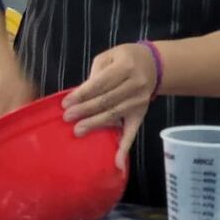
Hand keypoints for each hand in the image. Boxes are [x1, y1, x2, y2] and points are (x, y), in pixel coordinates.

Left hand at [62, 43, 156, 170]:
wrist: (153, 64)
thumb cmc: (125, 58)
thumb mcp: (109, 56)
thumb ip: (96, 73)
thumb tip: (81, 94)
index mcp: (125, 67)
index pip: (100, 84)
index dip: (82, 94)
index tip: (66, 103)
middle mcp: (135, 85)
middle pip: (107, 101)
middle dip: (85, 110)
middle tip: (67, 118)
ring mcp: (139, 102)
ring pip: (115, 115)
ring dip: (96, 124)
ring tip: (78, 130)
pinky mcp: (141, 114)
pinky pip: (133, 132)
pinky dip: (125, 148)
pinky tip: (117, 163)